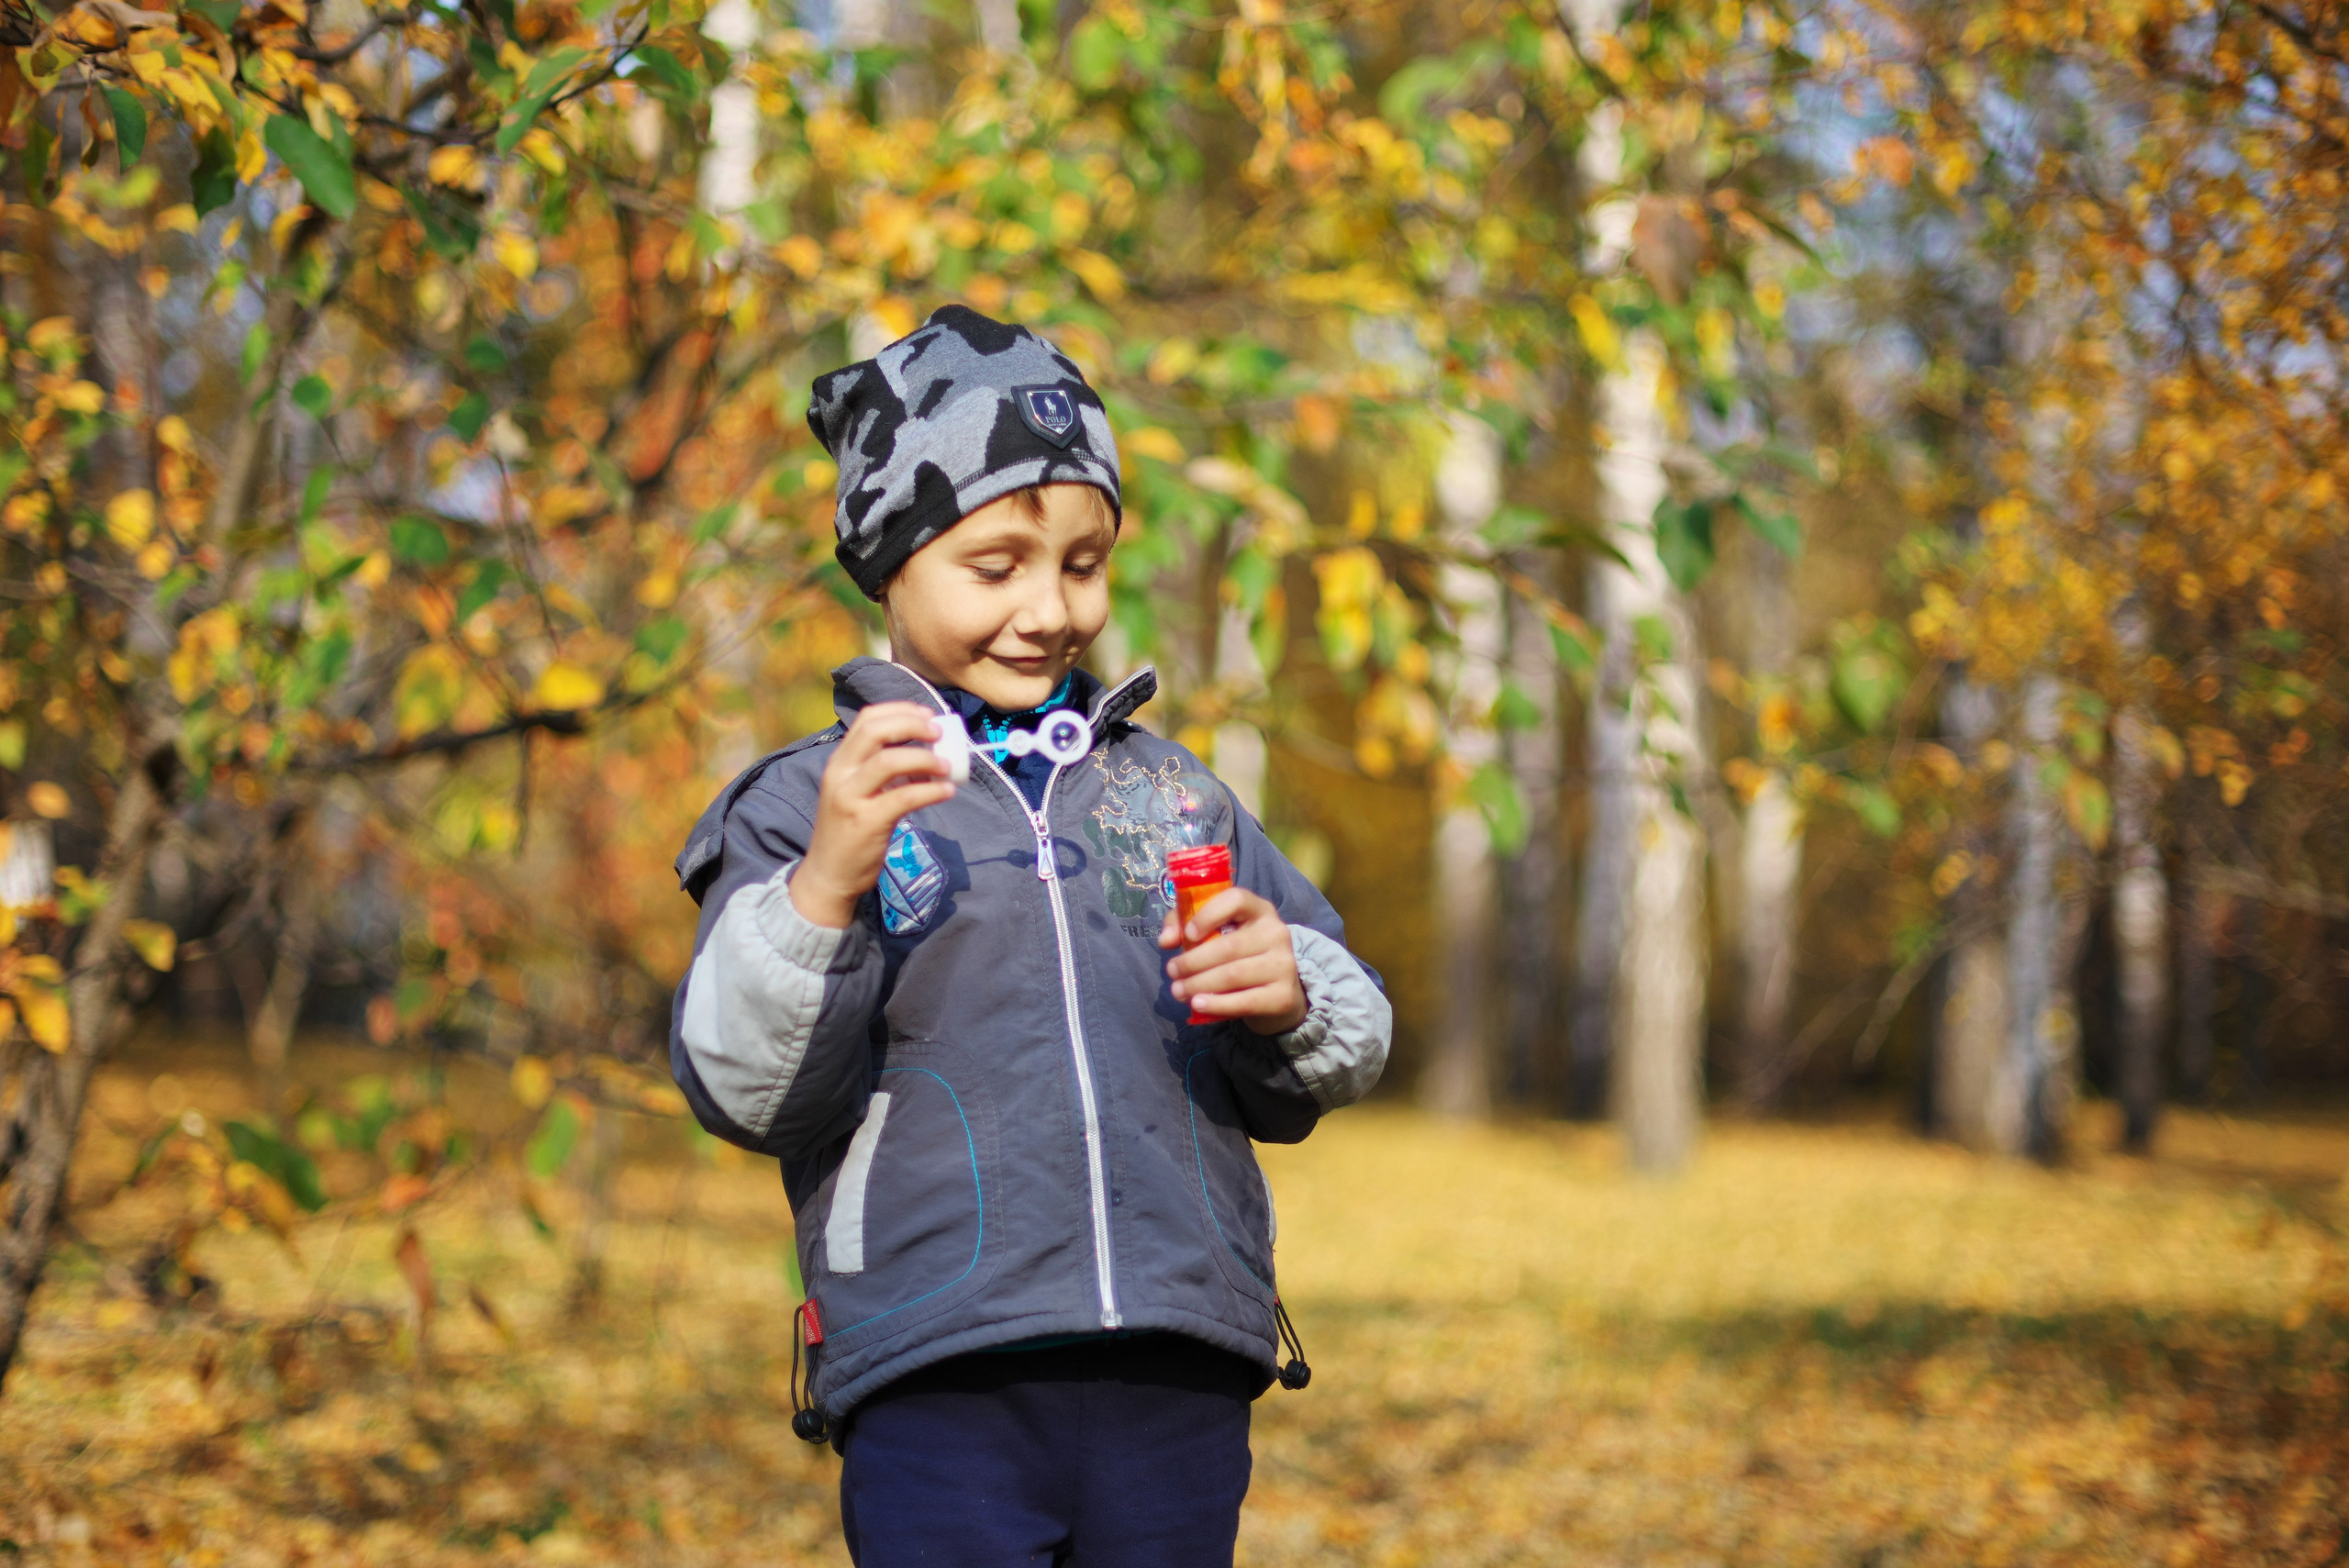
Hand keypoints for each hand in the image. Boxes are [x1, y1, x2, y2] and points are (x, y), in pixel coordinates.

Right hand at [791, 702, 956, 928]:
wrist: (829, 874)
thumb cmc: (849, 831)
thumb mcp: (857, 792)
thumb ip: (882, 771)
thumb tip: (927, 753)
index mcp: (839, 762)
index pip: (867, 719)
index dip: (900, 711)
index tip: (927, 716)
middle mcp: (840, 774)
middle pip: (875, 732)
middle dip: (912, 726)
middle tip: (939, 734)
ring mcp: (850, 797)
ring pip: (888, 761)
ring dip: (924, 758)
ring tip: (946, 766)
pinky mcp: (866, 822)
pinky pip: (904, 797)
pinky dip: (930, 790)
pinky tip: (947, 791)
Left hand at [1158, 886, 1308, 1035]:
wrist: (1276, 991)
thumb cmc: (1238, 955)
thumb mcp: (1214, 932)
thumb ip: (1183, 925)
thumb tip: (1166, 939)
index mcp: (1260, 910)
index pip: (1236, 899)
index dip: (1209, 914)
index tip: (1188, 934)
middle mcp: (1276, 933)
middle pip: (1229, 946)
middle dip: (1192, 961)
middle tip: (1171, 971)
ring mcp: (1284, 965)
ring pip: (1233, 975)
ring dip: (1198, 984)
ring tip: (1178, 991)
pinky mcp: (1284, 996)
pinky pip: (1244, 1001)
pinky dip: (1217, 1004)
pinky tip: (1198, 1004)